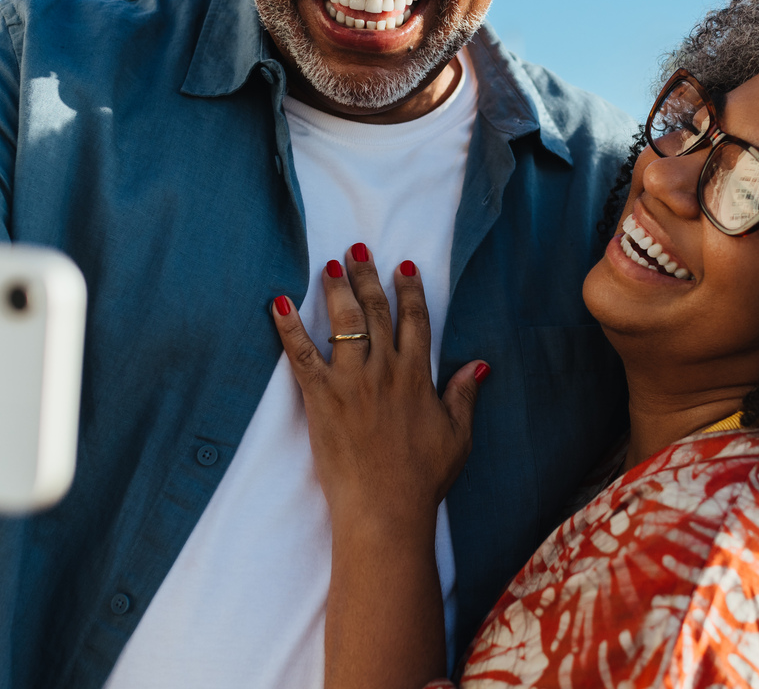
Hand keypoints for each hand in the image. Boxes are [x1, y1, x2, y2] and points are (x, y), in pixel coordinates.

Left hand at [269, 245, 485, 528]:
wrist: (386, 508)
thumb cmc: (423, 478)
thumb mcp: (458, 436)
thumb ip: (465, 395)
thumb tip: (479, 364)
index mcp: (418, 376)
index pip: (415, 320)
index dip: (410, 291)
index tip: (404, 268)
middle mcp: (385, 370)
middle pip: (376, 311)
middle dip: (367, 276)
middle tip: (358, 250)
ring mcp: (351, 382)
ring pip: (343, 323)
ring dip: (335, 289)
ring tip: (329, 265)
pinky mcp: (321, 398)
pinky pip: (301, 355)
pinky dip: (288, 327)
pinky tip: (279, 303)